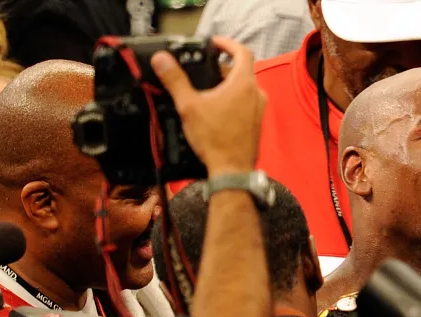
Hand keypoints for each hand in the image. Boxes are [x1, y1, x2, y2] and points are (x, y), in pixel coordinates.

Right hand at [150, 37, 265, 175]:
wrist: (232, 170)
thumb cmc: (215, 139)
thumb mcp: (189, 105)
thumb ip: (175, 80)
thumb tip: (162, 59)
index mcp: (244, 84)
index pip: (242, 51)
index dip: (227, 43)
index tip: (214, 43)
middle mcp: (256, 94)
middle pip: (240, 70)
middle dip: (220, 67)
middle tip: (202, 70)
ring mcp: (259, 109)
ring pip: (243, 87)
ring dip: (225, 84)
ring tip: (204, 90)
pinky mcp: (256, 122)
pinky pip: (245, 102)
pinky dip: (232, 99)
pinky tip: (214, 109)